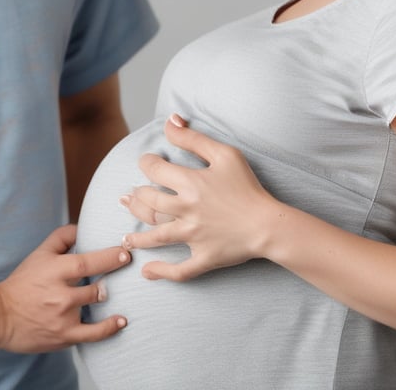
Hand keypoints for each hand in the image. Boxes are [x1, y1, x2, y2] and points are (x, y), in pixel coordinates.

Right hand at [0, 224, 130, 351]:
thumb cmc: (23, 281)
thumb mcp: (40, 253)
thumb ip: (63, 237)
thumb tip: (84, 228)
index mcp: (56, 271)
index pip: (88, 263)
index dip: (110, 257)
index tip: (126, 253)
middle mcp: (61, 295)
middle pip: (96, 288)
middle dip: (112, 280)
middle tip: (127, 273)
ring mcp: (64, 317)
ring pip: (96, 305)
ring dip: (106, 298)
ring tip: (117, 292)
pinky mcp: (64, 336)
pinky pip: (93, 333)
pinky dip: (110, 327)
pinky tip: (121, 320)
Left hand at [120, 115, 274, 280]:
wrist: (269, 224)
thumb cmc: (248, 186)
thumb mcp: (224, 154)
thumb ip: (193, 138)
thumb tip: (170, 121)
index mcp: (190, 184)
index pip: (154, 171)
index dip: (146, 163)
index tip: (148, 162)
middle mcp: (186, 211)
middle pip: (149, 203)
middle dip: (137, 198)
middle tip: (132, 196)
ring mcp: (193, 237)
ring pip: (156, 237)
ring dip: (138, 237)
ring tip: (126, 237)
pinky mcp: (203, 258)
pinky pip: (179, 270)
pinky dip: (161, 273)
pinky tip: (147, 272)